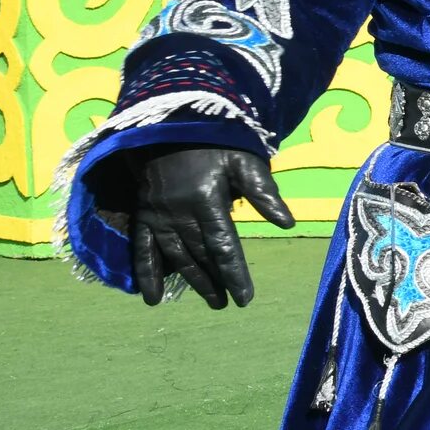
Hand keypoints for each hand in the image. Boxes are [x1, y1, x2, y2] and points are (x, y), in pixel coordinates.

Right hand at [102, 144, 292, 307]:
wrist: (168, 126)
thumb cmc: (215, 144)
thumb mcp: (244, 161)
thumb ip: (264, 192)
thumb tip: (288, 224)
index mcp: (206, 200)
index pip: (224, 246)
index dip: (235, 274)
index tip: (246, 298)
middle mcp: (178, 213)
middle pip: (201, 256)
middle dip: (216, 282)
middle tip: (229, 304)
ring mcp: (157, 216)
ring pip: (176, 257)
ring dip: (193, 282)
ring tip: (212, 301)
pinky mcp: (142, 215)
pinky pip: (142, 250)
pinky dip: (146, 275)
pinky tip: (152, 299)